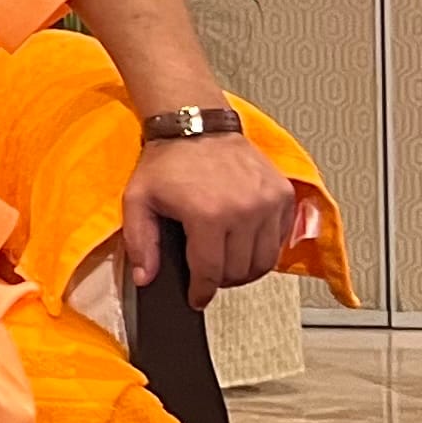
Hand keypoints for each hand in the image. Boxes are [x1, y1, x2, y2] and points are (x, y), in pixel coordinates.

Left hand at [122, 130, 296, 307]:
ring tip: (227, 262)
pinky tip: (245, 240)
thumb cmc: (167, 161)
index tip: (197, 299)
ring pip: (265, 260)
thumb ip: (140, 242)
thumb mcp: (138, 200)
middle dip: (221, 280)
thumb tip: (144, 278)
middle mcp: (244, 210)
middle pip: (240, 271)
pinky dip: (265, 246)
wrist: (196, 123)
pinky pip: (280, 238)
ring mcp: (268, 202)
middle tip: (208, 274)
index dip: (201, 292)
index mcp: (208, 215)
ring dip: (246, 268)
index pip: (210, 272)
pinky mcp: (283, 194)